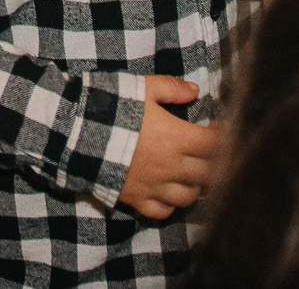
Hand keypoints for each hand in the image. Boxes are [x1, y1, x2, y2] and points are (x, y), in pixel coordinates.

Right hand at [118, 77, 218, 219]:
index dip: (223, 136)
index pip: (214, 144)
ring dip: (195, 185)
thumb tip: (195, 91)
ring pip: (188, 196)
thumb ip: (170, 88)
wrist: (75, 132)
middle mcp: (170, 166)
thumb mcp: (141, 87)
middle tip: (206, 151)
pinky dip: (170, 205)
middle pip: (207, 173)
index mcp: (176, 138)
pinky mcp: (136, 199)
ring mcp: (154, 186)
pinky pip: (162, 211)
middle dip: (213, 162)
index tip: (217, 128)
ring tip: (190, 173)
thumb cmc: (111, 106)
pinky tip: (168, 192)